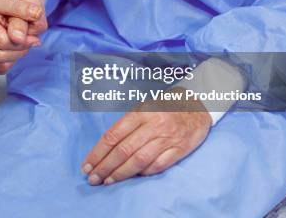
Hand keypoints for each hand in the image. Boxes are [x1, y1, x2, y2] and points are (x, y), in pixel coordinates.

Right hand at [0, 9, 42, 73]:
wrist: (5, 1)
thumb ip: (22, 16)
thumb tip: (18, 37)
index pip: (3, 42)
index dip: (23, 42)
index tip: (33, 37)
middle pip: (0, 56)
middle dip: (20, 51)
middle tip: (30, 40)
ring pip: (0, 65)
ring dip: (16, 57)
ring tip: (21, 43)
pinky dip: (9, 63)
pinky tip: (13, 49)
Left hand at [81, 88, 210, 184]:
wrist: (198, 104)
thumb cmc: (164, 106)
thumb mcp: (143, 106)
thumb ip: (127, 124)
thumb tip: (108, 148)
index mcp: (140, 113)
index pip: (113, 135)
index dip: (98, 152)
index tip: (87, 165)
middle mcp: (153, 125)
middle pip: (124, 150)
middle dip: (105, 166)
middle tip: (93, 178)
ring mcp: (167, 138)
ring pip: (139, 160)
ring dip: (121, 173)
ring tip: (108, 180)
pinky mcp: (180, 149)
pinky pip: (158, 165)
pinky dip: (144, 173)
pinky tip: (133, 177)